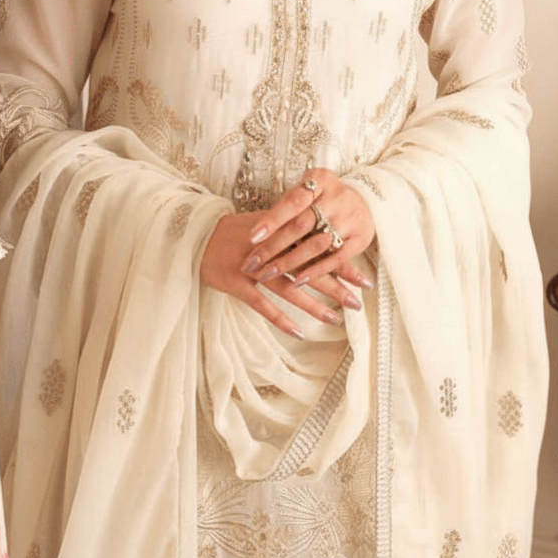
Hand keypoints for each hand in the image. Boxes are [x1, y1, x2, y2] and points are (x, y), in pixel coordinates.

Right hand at [200, 210, 362, 338]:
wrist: (194, 236)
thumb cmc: (230, 232)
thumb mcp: (261, 224)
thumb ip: (288, 231)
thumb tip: (319, 236)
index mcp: (278, 232)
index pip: (317, 247)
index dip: (340, 261)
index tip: (363, 275)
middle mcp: (269, 248)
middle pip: (308, 267)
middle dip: (335, 285)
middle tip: (358, 300)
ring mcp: (252, 266)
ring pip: (288, 288)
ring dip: (313, 305)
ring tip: (336, 319)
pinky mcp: (236, 282)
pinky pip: (261, 304)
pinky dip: (279, 318)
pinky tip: (298, 333)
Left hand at [240, 167, 376, 290]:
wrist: (367, 201)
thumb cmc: (324, 198)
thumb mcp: (309, 191)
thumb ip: (288, 207)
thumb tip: (255, 232)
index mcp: (321, 180)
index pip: (293, 200)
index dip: (272, 219)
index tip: (252, 237)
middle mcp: (337, 197)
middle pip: (301, 225)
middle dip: (273, 247)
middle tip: (250, 264)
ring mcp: (350, 219)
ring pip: (316, 245)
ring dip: (289, 263)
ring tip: (266, 275)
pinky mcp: (360, 239)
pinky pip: (336, 259)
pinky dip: (315, 271)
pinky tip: (296, 282)